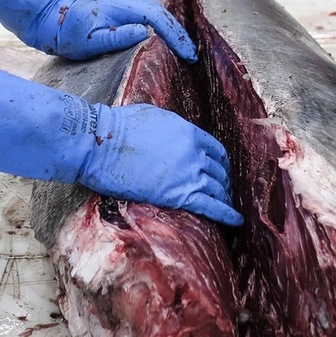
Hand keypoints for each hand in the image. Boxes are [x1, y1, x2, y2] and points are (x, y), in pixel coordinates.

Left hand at [0, 0, 197, 61]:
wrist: (55, 19)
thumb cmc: (69, 34)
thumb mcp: (88, 42)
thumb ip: (115, 37)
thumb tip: (144, 32)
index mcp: (120, 6)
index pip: (155, 17)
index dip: (173, 34)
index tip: (186, 53)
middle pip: (162, 13)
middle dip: (179, 34)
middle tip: (192, 57)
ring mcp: (129, 2)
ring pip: (159, 13)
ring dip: (173, 31)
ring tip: (186, 52)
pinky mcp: (129, 8)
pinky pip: (152, 16)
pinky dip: (164, 28)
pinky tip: (171, 43)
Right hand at [78, 103, 237, 223]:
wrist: (100, 144)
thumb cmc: (118, 128)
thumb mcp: (153, 116)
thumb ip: (171, 127)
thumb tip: (172, 132)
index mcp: (189, 132)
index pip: (216, 150)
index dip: (220, 163)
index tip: (220, 171)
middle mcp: (195, 153)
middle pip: (219, 171)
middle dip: (224, 182)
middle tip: (224, 191)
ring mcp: (189, 174)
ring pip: (218, 189)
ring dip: (225, 199)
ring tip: (228, 207)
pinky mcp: (179, 195)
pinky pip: (211, 207)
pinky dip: (227, 215)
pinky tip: (235, 221)